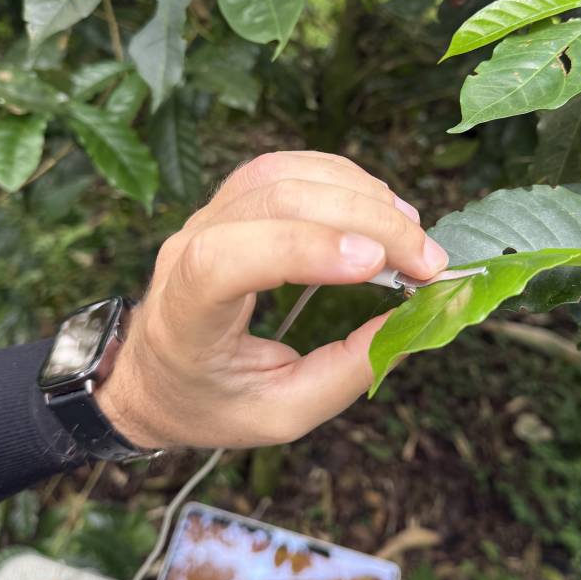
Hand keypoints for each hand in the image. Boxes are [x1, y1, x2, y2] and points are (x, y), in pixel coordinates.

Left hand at [95, 151, 448, 449]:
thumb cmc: (210, 402)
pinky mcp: (229, 202)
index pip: (225, 258)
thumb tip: (413, 322)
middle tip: (428, 261)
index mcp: (186, 313)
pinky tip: (380, 205)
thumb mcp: (282, 412)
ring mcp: (206, 216)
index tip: (374, 266)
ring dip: (358, 193)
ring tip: (412, 230)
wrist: (152, 376)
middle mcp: (186, 249)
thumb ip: (346, 372)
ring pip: (282, 173)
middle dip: (365, 221)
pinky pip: (285, 167)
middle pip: (273, 201)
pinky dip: (341, 178)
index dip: (300, 249)